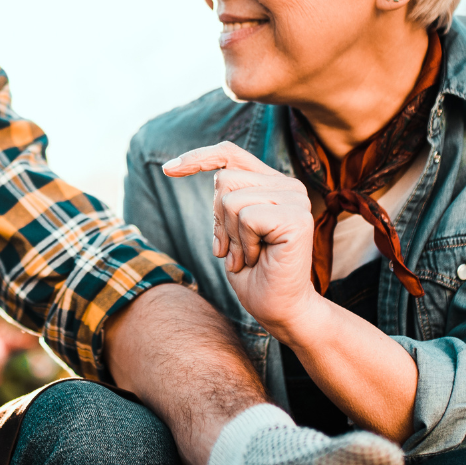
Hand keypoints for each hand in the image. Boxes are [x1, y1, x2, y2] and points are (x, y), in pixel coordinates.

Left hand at [162, 141, 319, 336]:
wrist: (279, 309)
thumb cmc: (253, 274)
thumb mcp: (229, 231)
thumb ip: (223, 200)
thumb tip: (183, 167)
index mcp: (273, 184)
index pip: (231, 155)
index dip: (199, 157)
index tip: (168, 169)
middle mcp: (288, 186)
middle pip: (223, 179)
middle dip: (219, 220)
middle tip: (235, 249)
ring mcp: (296, 200)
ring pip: (230, 199)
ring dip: (231, 236)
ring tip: (248, 256)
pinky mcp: (297, 218)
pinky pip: (246, 217)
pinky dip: (243, 244)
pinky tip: (258, 259)